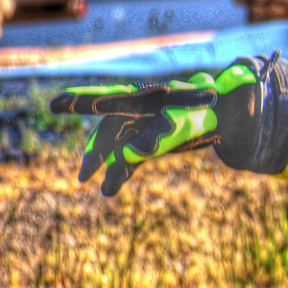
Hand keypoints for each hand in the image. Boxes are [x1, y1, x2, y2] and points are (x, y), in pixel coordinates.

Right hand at [56, 64, 260, 195]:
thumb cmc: (213, 110)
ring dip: (106, 166)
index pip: (112, 99)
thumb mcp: (193, 121)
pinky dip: (120, 173)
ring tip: (96, 186)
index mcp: (149, 98)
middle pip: (110, 130)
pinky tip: (108, 190)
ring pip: (118, 147)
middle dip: (95, 150)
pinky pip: (131, 158)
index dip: (82, 101)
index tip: (56, 104)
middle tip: (82, 174)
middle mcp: (142, 111)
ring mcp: (146, 126)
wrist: (231, 115)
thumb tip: (132, 154)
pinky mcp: (153, 142)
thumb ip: (164, 134)